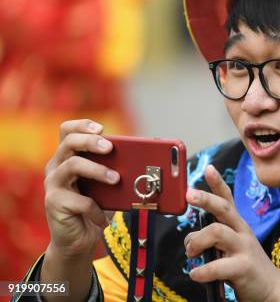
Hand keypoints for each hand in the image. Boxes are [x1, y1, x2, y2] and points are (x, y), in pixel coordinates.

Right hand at [43, 119, 118, 259]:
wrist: (78, 240)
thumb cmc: (95, 207)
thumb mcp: (105, 185)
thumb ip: (113, 169)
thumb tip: (140, 158)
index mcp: (67, 157)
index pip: (66, 130)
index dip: (82, 125)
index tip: (102, 129)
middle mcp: (55, 167)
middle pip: (69, 142)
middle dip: (92, 142)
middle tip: (110, 148)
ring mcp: (52, 184)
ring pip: (73, 165)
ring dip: (98, 170)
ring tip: (116, 179)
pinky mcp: (54, 203)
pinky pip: (80, 200)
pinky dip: (96, 209)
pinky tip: (102, 219)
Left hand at [185, 165, 279, 301]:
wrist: (272, 290)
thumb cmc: (247, 266)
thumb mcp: (233, 246)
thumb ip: (213, 240)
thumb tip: (190, 241)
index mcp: (238, 225)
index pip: (228, 199)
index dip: (218, 183)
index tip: (208, 168)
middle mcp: (242, 232)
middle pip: (223, 209)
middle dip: (205, 199)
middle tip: (189, 195)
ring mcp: (244, 248)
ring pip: (216, 232)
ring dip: (197, 241)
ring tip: (191, 254)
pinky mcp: (243, 267)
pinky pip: (217, 266)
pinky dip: (202, 271)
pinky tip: (196, 274)